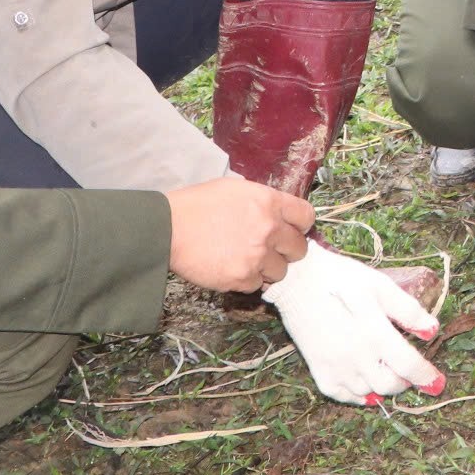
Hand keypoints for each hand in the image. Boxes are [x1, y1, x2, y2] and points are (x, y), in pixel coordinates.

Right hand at [166, 176, 313, 291]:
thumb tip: (278, 215)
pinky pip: (258, 284)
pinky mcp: (243, 277)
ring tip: (247, 260)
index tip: (292, 230)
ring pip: (281, 271)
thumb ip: (263, 202)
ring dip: (268, 268)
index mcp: (269, 202)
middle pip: (299, 248)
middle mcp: (269, 229)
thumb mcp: (235, 189)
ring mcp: (257, 255)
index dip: (300, 226)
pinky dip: (248, 280)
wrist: (168, 228)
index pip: (306, 217)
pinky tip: (232, 268)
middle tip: (270, 250)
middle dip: (287, 250)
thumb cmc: (197, 205)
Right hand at [263, 242, 444, 404]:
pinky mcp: (318, 370)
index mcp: (374, 333)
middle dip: (405, 382)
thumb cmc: (343, 278)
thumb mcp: (381, 286)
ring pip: (368, 393)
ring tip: (388, 374)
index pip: (408, 365)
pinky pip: (342, 395)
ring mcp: (335, 366)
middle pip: (389, 385)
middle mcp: (355, 356)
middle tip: (410, 373)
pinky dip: (358, 395)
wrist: (298, 281)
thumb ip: (408, 311)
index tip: (438, 383)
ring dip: (383, 388)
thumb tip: (432, 331)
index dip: (426, 376)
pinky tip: (365, 384)